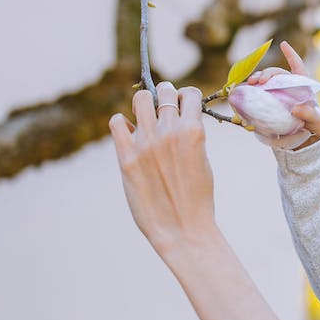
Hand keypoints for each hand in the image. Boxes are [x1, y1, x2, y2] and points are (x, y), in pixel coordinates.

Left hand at [109, 81, 217, 254]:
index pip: (189, 94)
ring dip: (144, 105)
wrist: (183, 229)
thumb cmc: (198, 198)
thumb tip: (179, 119)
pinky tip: (129, 134)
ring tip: (145, 119)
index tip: (183, 106)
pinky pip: (117, 123)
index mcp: (194, 132)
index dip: (186, 97)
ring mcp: (146, 143)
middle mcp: (169, 132)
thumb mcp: (203, 160)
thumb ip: (191, 136)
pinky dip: (121, 123)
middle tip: (163, 110)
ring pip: (140, 100)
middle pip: (164, 91)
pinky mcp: (126, 157)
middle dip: (165, 96)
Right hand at [244, 41, 319, 149]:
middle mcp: (288, 86)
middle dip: (266, 73)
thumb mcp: (315, 119)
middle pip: (276, 73)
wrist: (305, 134)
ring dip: (256, 79)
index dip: (291, 55)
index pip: (297, 66)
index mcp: (302, 85)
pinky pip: (258, 93)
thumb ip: (309, 114)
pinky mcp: (268, 102)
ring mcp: (277, 93)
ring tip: (250, 83)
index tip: (283, 44)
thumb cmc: (314, 122)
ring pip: (265, 80)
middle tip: (259, 81)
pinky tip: (244, 91)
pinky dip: (251, 91)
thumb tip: (295, 109)